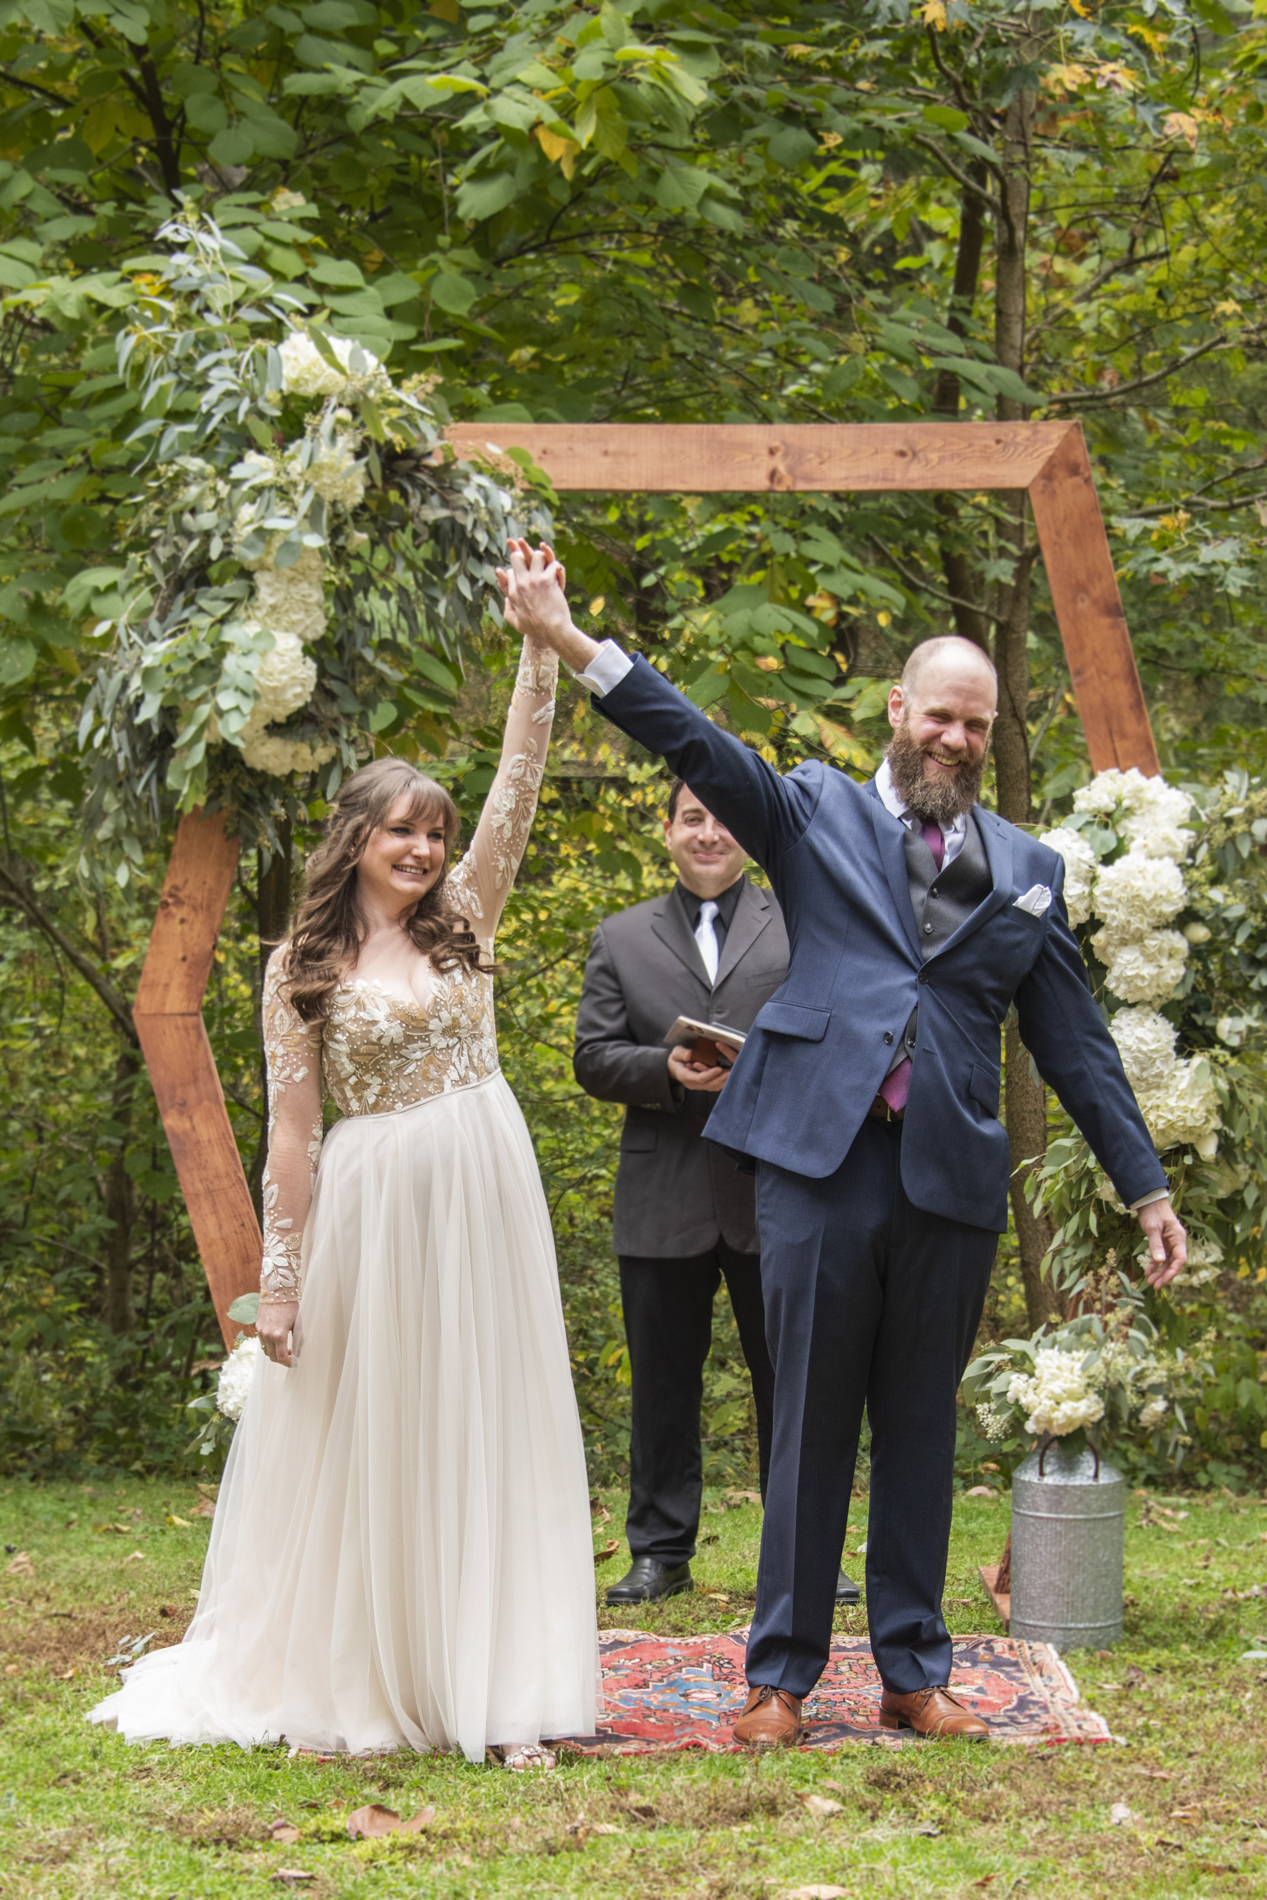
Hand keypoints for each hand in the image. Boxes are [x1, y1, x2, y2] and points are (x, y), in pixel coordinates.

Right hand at [256, 1298, 298, 1367]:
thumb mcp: (297, 1322)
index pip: (281, 1357)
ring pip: (266, 1350)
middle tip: (291, 1357)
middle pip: (272, 1357)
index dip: (288, 1363)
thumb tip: (299, 1351)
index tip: (294, 1363)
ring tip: (285, 1348)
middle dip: (282, 1360)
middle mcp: (267, 1335)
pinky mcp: (258, 1326)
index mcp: (278, 1335)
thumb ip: (298, 1338)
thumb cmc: (290, 1305)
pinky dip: (269, 1345)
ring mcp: (261, 1331)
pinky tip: (277, 1340)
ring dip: (274, 1353)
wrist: (276, 1291)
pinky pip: (262, 1342)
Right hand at [495, 538, 602, 671]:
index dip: (517, 570)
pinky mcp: (547, 580)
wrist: (554, 631)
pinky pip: (552, 564)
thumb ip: (508, 611)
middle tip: (536, 563)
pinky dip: (557, 567)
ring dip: (544, 558)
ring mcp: (534, 581)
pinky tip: (558, 573)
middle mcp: (521, 584)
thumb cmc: (537, 630)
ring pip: (535, 556)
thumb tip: (507, 600)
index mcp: (513, 594)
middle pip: (517, 558)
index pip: (509, 572)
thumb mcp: (517, 624)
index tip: (525, 574)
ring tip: (548, 565)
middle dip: (525, 556)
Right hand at [668, 1045, 729, 1093]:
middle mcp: (693, 1084)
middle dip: (720, 1079)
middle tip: (731, 1072)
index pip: (699, 1078)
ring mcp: (699, 1086)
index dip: (710, 1074)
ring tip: (734, 1074)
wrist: (675, 1067)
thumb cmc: (676, 1058)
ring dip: (724, 1081)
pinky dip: (723, 1082)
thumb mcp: (676, 1053)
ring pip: (713, 1086)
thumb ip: (681, 1053)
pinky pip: (715, 1085)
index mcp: (685, 1076)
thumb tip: (689, 1055)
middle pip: (709, 1085)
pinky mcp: (704, 1085)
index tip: (719, 1068)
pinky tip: (731, 1076)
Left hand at [1136, 1197, 1186, 1287]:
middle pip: (1173, 1263)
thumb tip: (1160, 1262)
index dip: (1173, 1271)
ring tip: (1150, 1282)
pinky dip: (1154, 1264)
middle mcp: (1176, 1241)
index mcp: (1178, 1238)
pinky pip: (1160, 1256)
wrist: (1148, 1200)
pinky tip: (1147, 1272)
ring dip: (1159, 1272)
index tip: (1164, 1280)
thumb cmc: (1152, 1212)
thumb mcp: (1152, 1228)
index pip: (1180, 1259)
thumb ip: (1156, 1245)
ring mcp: (1169, 1242)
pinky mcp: (1162, 1241)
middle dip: (1165, 1275)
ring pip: (1166, 1261)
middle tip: (1155, 1286)